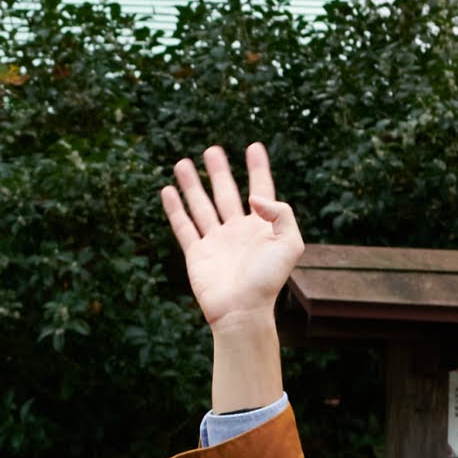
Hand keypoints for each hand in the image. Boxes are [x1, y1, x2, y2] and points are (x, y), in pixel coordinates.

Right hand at [158, 144, 304, 411]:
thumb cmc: (268, 281)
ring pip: (202, 206)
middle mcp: (237, 231)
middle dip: (219, 171)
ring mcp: (215, 241)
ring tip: (183, 162)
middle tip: (212, 150)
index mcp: (261, 227)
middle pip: (226, 193)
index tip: (253, 147)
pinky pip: (184, 227)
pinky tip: (168, 191)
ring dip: (192, 184)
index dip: (258, 168)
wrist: (241, 311)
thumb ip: (281, 214)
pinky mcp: (196, 254)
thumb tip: (254, 198)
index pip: (261, 190)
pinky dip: (175, 209)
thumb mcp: (290, 244)